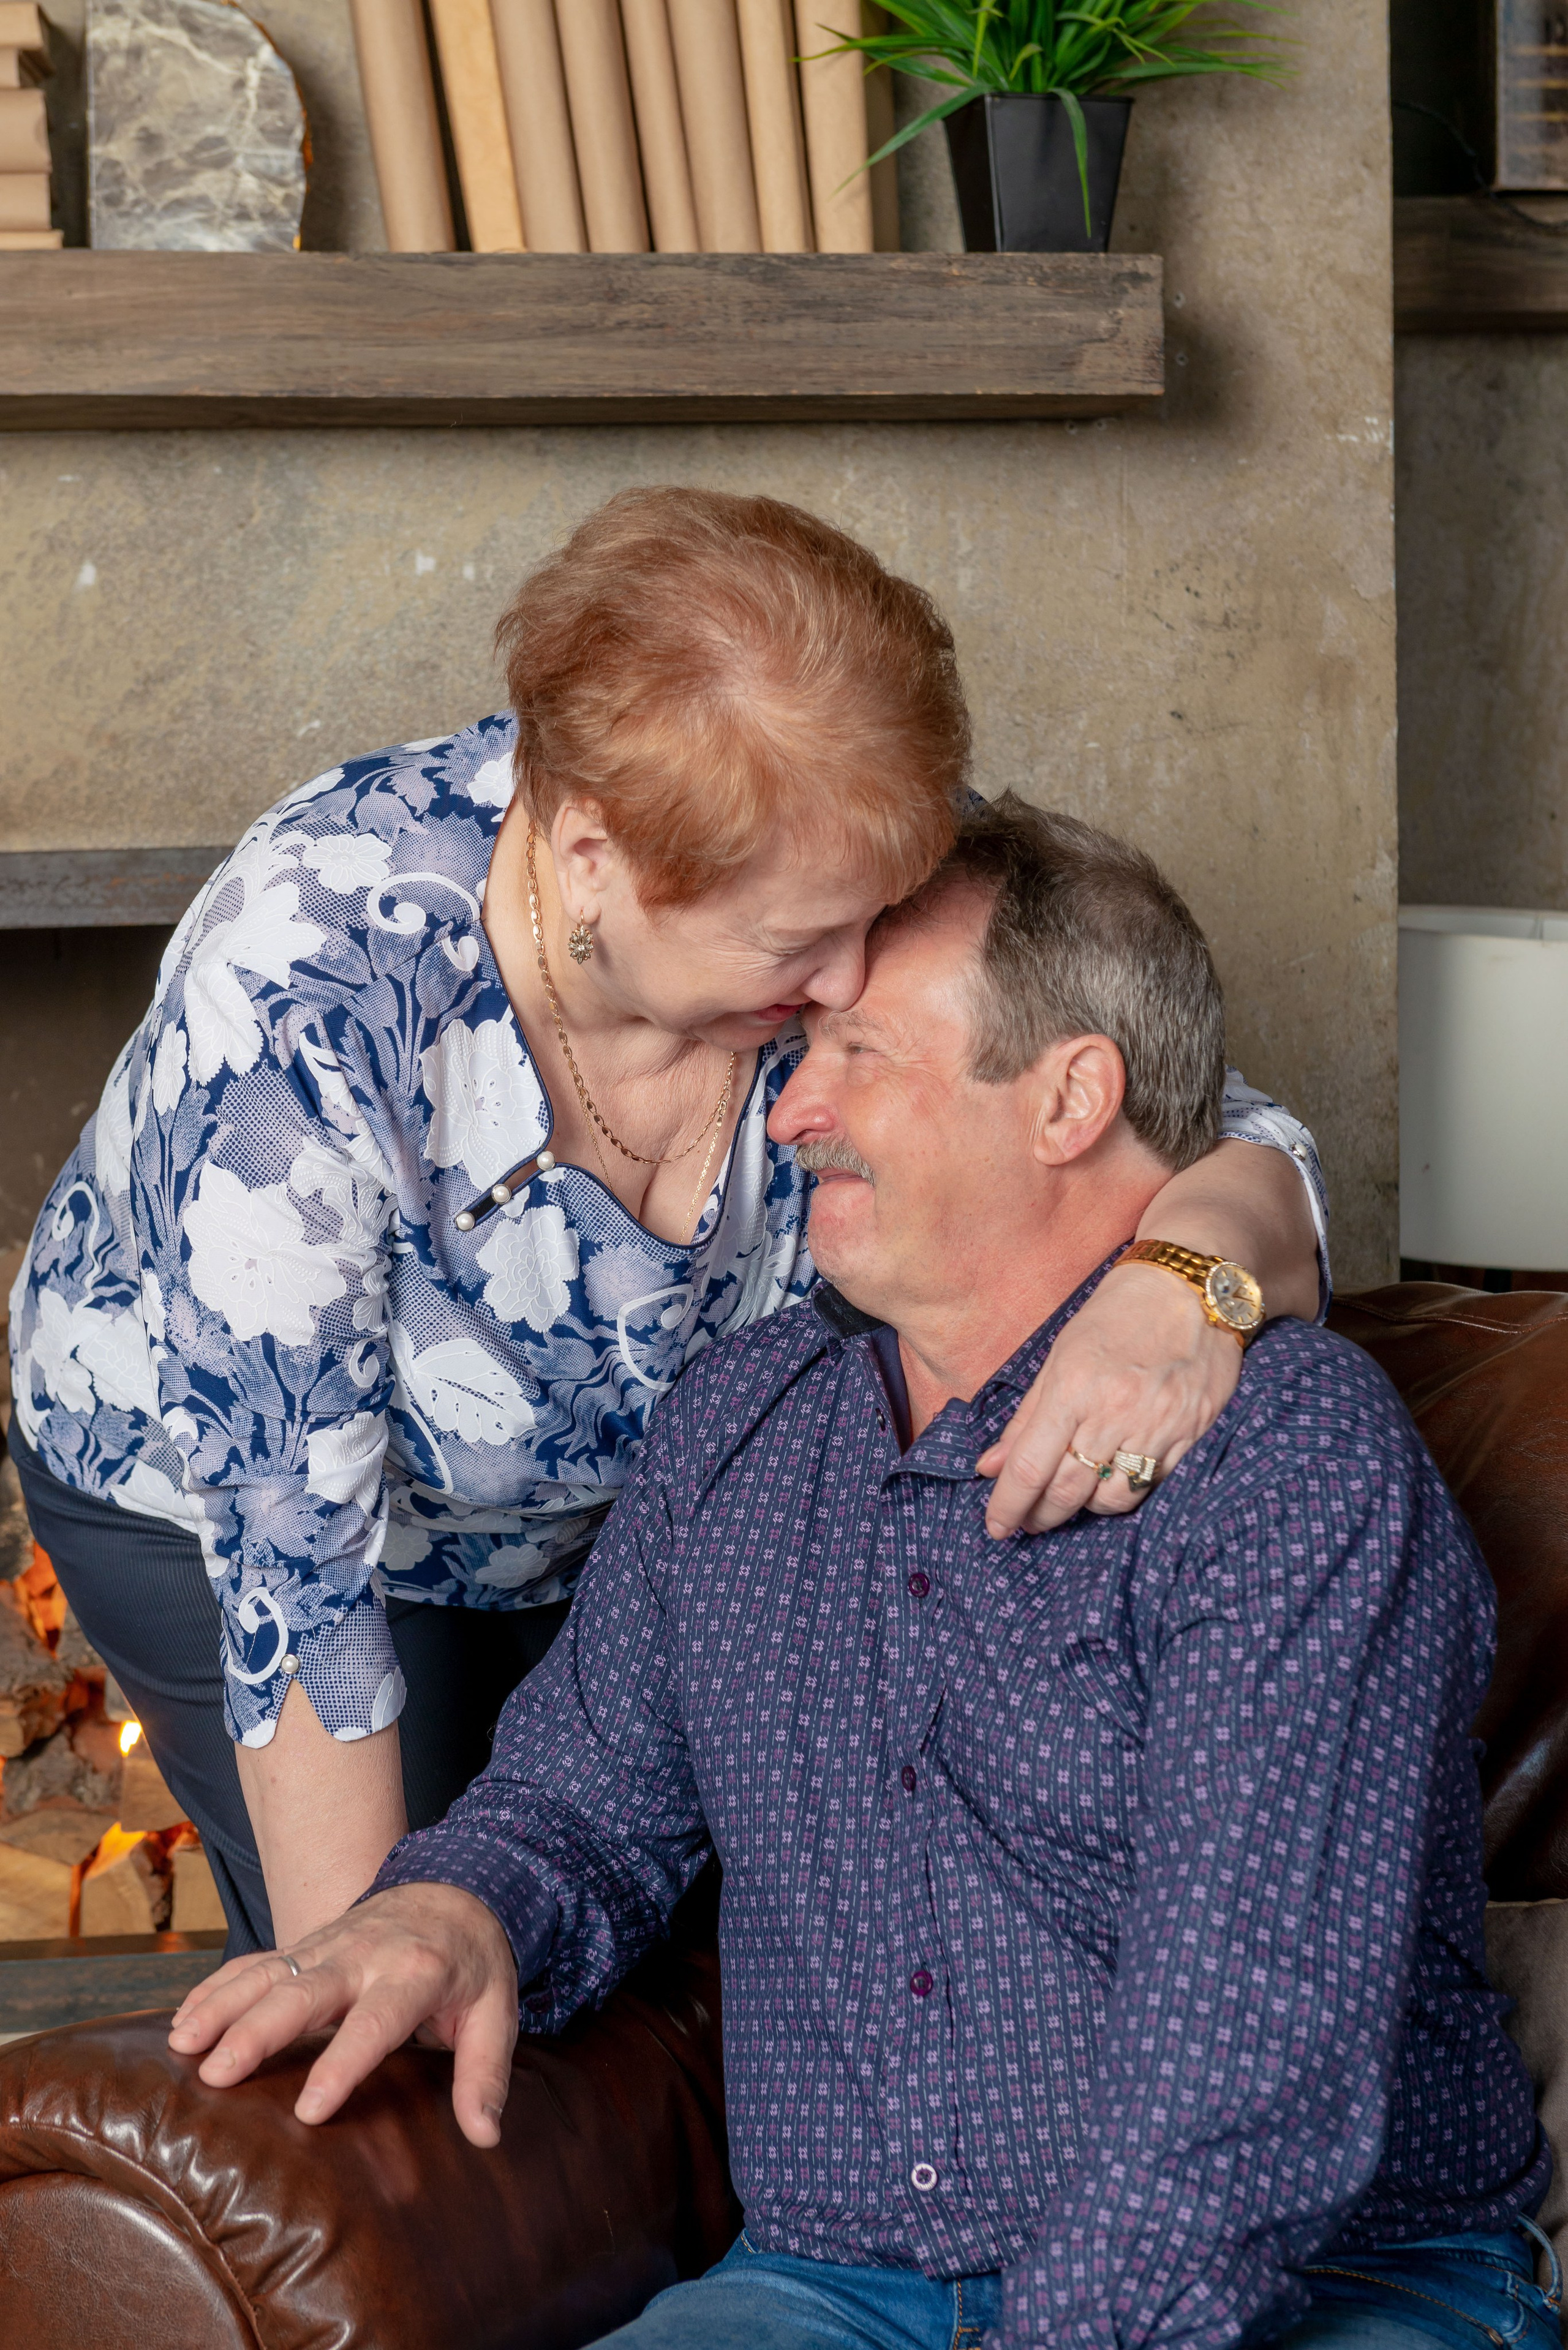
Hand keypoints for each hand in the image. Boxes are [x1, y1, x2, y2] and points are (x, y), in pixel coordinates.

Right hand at [165, 1882, 518, 2145]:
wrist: (458, 1891)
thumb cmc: (474, 1965)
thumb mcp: (497, 2014)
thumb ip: (486, 2074)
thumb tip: (486, 2136)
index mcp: (416, 1974)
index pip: (376, 2022)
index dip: (343, 2064)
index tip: (310, 2111)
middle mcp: (366, 1954)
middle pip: (306, 1991)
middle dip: (260, 2031)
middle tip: (219, 2073)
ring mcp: (330, 1944)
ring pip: (270, 1971)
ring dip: (223, 2004)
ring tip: (183, 2045)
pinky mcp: (307, 1943)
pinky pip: (256, 1961)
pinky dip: (217, 1986)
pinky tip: (182, 2019)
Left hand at [977, 1262, 1241, 1536]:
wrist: (1194, 1287)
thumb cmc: (1118, 1314)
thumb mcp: (1060, 1354)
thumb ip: (1026, 1417)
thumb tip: (990, 1466)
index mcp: (1073, 1386)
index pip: (1030, 1467)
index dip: (1008, 1505)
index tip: (995, 1526)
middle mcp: (1115, 1411)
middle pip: (1067, 1491)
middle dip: (1041, 1516)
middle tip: (1029, 1520)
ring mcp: (1158, 1426)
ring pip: (1110, 1498)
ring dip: (1083, 1507)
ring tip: (1072, 1497)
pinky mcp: (1192, 1435)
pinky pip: (1153, 1486)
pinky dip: (1126, 1491)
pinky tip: (1112, 1481)